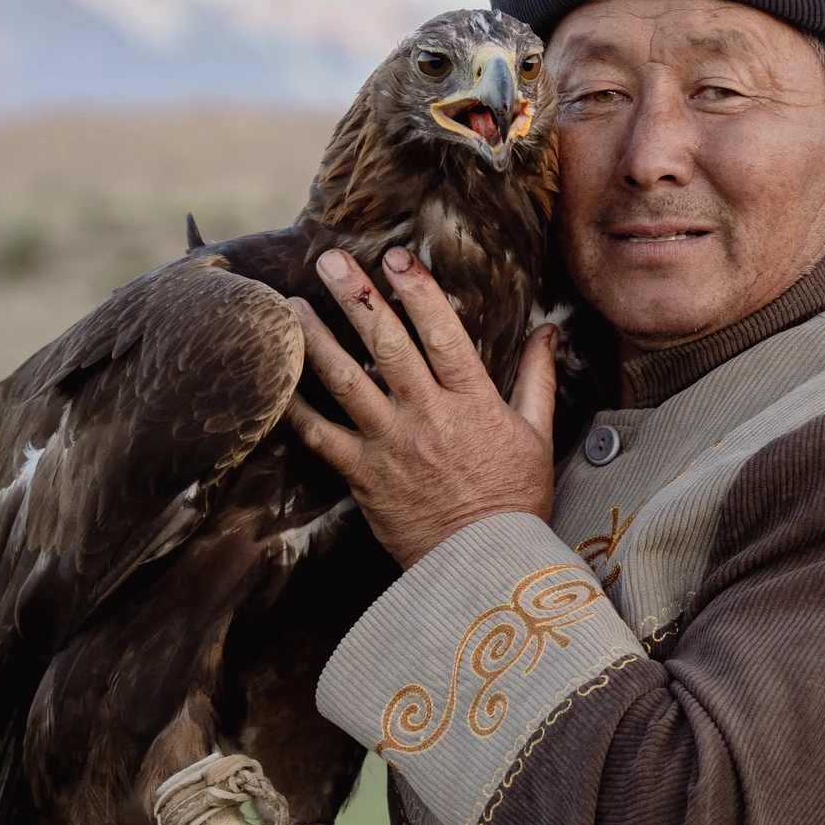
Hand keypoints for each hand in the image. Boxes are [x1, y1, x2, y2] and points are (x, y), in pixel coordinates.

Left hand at [287, 246, 556, 566]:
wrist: (485, 566)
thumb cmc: (515, 501)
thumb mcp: (537, 435)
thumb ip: (536, 378)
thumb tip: (547, 330)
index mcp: (472, 403)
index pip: (442, 334)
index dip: (418, 292)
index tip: (396, 257)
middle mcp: (428, 417)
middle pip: (387, 346)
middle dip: (358, 298)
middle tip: (331, 260)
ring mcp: (391, 446)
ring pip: (346, 383)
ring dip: (317, 340)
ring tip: (291, 306)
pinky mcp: (363, 476)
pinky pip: (322, 438)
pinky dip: (297, 409)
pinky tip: (277, 380)